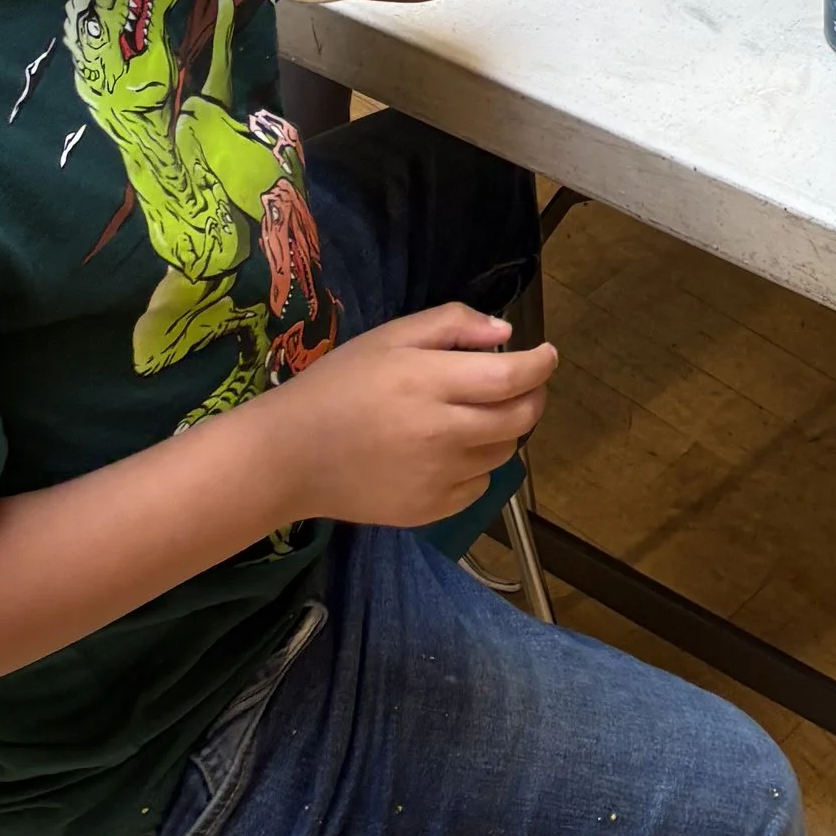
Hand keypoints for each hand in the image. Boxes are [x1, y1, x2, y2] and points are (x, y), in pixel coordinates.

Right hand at [259, 304, 556, 527]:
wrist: (290, 457)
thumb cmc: (339, 385)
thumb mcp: (390, 336)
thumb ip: (452, 325)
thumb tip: (506, 334)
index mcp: (430, 383)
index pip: (512, 377)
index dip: (540, 364)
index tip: (546, 354)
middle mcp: (441, 434)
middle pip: (520, 418)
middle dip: (533, 395)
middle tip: (522, 382)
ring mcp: (437, 479)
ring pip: (504, 453)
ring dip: (506, 429)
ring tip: (480, 413)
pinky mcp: (428, 511)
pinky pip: (478, 485)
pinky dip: (479, 464)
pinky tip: (453, 449)